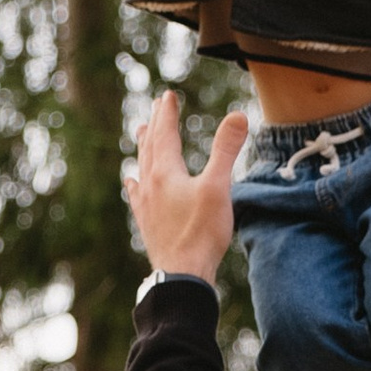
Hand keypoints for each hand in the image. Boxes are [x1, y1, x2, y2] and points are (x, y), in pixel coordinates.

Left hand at [128, 93, 247, 280]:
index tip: (168, 95)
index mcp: (166, 173)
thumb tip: (238, 115)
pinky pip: (137, 194)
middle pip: (151, 147)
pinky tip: (131, 181)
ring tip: (141, 132)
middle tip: (156, 106)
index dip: (167, 114)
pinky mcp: (147, 223)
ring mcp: (146, 205)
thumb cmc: (201, 233)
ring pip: (142, 167)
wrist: (182, 275)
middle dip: (155, 125)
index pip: (166, 134)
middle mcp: (150, 185)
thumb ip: (226, 151)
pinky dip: (135, 181)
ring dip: (143, 147)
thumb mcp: (218, 188)